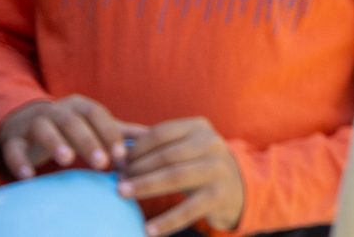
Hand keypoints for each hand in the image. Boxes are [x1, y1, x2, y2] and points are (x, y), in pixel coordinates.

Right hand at [0, 94, 130, 178]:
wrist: (25, 123)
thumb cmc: (70, 128)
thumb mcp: (92, 126)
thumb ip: (119, 132)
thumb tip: (153, 137)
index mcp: (79, 106)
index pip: (97, 114)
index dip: (109, 133)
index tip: (122, 155)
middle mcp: (56, 110)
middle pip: (72, 121)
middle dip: (88, 141)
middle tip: (102, 163)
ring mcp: (33, 124)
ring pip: (43, 129)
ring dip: (55, 143)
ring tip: (67, 161)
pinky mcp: (13, 140)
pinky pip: (14, 148)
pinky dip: (19, 161)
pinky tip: (27, 176)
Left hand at [119, 116, 245, 236]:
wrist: (237, 188)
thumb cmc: (198, 166)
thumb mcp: (185, 150)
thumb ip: (157, 149)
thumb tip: (118, 158)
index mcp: (199, 127)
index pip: (161, 133)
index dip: (136, 148)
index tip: (117, 162)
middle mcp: (211, 143)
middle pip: (166, 155)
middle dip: (138, 168)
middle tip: (117, 180)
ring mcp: (218, 169)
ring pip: (175, 177)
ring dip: (145, 186)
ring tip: (122, 193)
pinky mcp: (220, 195)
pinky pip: (188, 210)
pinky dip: (167, 221)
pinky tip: (148, 229)